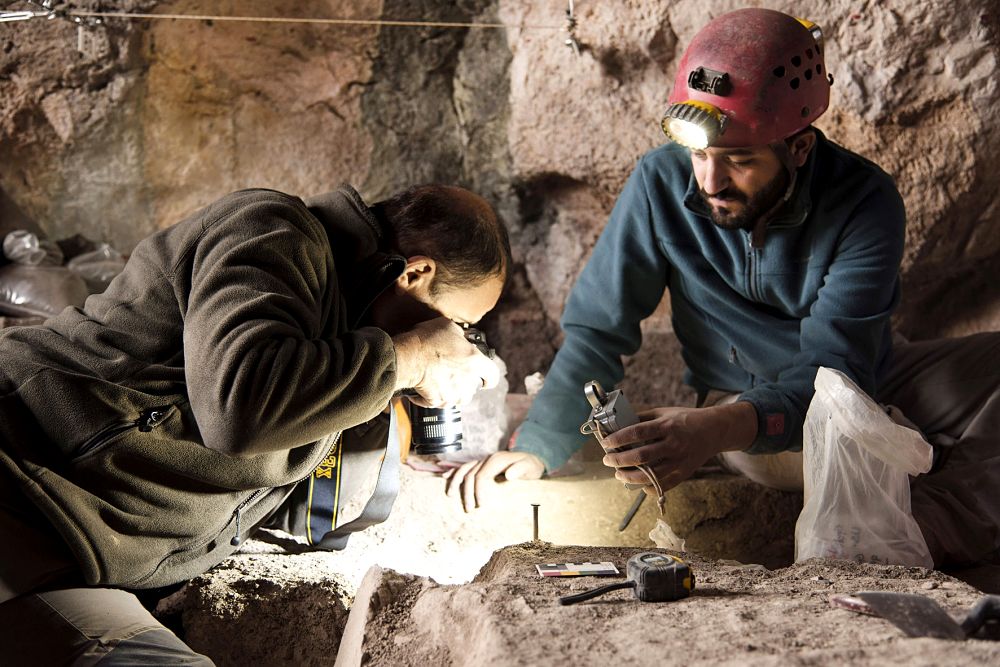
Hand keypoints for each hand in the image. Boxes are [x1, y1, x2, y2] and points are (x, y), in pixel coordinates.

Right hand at [392, 318, 500, 406]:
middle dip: (465, 383)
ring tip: (441, 381)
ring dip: (451, 392)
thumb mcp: (450, 327)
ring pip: (457, 398)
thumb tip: (461, 338)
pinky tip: (424, 388)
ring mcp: (453, 395)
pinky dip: (431, 397)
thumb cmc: (429, 341)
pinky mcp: (438, 402)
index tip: (485, 379)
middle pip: (472, 389)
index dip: (489, 377)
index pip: (493, 376)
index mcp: (476, 362)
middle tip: (453, 373)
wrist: (408, 357)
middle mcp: (468, 382)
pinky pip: (437, 402)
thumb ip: (461, 336)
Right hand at [443, 451, 543, 511]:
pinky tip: (445, 477)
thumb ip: (520, 469)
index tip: (479, 505)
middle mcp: (487, 459)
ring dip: (456, 482)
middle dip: (466, 492)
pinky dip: (454, 472)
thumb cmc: (531, 465)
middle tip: (468, 509)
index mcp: (496, 460)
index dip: (478, 491)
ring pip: (464, 469)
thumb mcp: (530, 467)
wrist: (532, 457)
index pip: (481, 476)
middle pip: (470, 474)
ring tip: (450, 495)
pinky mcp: (482, 464)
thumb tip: (508, 475)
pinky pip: (465, 466)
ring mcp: (483, 460)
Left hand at [601, 402, 756, 493]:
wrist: (714, 430)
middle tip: (607, 460)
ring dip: (631, 477)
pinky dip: (650, 488)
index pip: (637, 432)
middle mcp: (673, 444)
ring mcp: (680, 460)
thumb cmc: (684, 419)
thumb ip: (642, 419)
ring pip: (652, 474)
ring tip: (618, 474)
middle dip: (620, 460)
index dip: (618, 439)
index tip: (605, 443)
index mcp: (666, 426)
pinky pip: (665, 485)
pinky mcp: (685, 472)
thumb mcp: (663, 412)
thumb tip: (617, 425)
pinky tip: (639, 486)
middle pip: (641, 456)